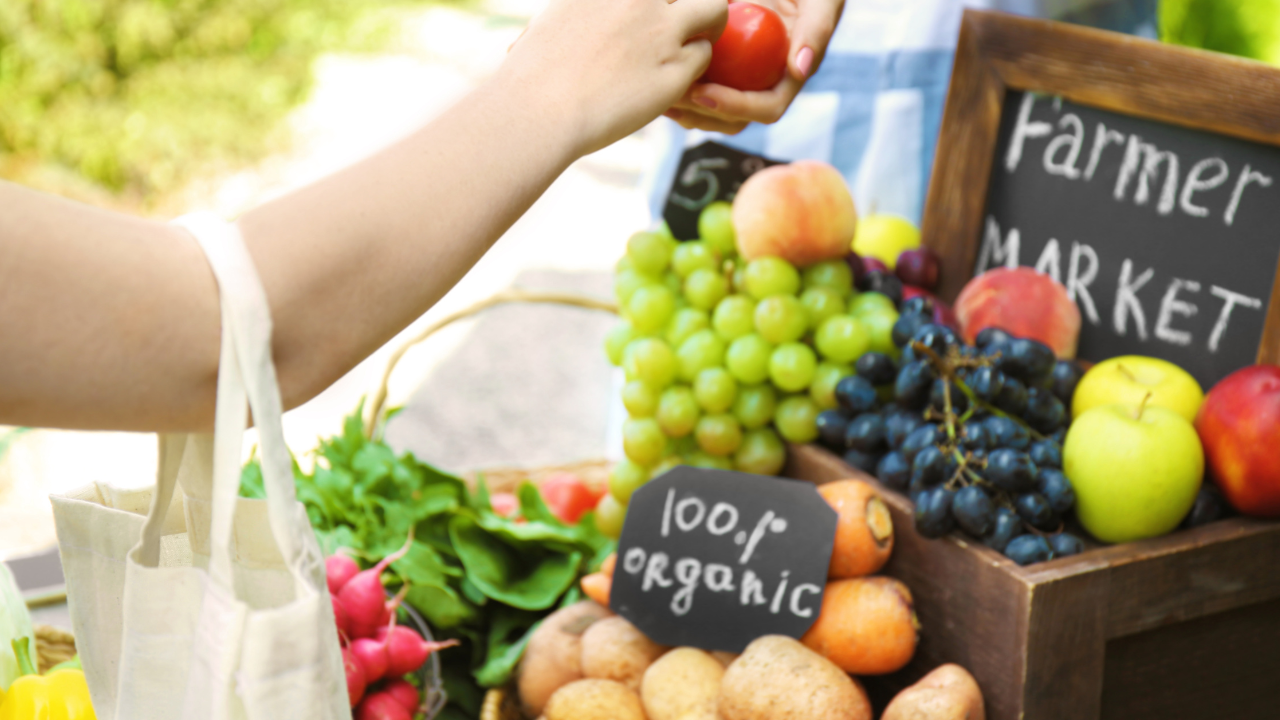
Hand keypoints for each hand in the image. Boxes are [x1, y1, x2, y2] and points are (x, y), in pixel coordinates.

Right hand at [503, 0, 728, 155]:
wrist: (538, 109)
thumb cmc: (535, 71)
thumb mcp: (559, 14)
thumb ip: (589, 7)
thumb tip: (587, 11)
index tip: (663, 6)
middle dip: (696, 0)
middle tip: (690, 17)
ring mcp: (661, 31)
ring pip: (715, 9)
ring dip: (708, 26)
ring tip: (694, 45)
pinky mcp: (673, 70)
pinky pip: (703, 57)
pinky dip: (694, 66)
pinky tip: (675, 78)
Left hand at [666, 0, 843, 133]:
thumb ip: (817, 27)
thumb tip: (800, 69)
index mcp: (791, 74)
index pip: (766, 108)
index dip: (735, 107)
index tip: (704, 93)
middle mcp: (765, 81)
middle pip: (735, 119)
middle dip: (704, 116)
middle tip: (674, 99)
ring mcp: (742, 74)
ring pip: (714, 109)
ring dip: (687, 110)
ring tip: (661, 98)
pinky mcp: (721, 63)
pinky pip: (699, 82)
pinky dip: (678, 84)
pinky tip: (657, 76)